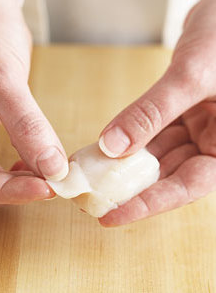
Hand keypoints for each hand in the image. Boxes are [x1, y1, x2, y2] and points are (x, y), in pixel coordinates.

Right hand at [0, 0, 67, 208]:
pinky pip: (2, 162)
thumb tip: (52, 168)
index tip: (47, 189)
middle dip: (17, 189)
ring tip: (53, 175)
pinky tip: (42, 160)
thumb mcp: (1, 78)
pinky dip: (24, 166)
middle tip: (56, 185)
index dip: (8, 190)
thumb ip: (25, 125)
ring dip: (22, 182)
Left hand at [98, 0, 215, 225]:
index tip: (111, 217)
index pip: (188, 186)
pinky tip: (102, 148)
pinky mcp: (181, 115)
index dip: (149, 204)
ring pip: (156, 155)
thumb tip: (111, 147)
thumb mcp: (191, 75)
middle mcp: (213, 143)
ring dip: (123, 165)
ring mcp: (197, 129)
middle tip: (91, 199)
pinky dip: (127, 141)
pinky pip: (151, 134)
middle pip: (168, 175)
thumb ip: (152, 112)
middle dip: (129, 187)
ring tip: (89, 176)